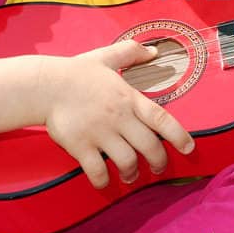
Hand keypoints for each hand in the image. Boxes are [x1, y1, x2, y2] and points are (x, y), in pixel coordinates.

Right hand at [42, 41, 193, 189]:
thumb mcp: (107, 57)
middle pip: (149, 146)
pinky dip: (103, 181)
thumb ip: (131, 53)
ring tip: (130, 176)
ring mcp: (100, 133)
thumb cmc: (76, 73)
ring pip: (127, 161)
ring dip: (132, 173)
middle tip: (157, 168)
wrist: (44, 86)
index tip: (189, 148)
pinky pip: (98, 171)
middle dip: (158, 162)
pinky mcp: (81, 146)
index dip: (179, 136)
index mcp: (129, 98)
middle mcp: (119, 118)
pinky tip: (104, 181)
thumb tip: (154, 51)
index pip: (162, 119)